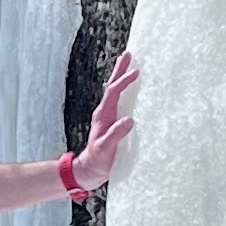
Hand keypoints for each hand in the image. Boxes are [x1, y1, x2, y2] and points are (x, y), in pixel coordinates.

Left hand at [67, 48, 140, 197]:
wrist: (89, 171)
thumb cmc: (97, 161)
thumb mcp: (105, 149)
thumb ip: (115, 135)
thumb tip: (129, 120)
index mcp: (103, 115)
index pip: (113, 93)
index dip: (124, 82)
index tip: (135, 73)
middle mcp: (105, 112)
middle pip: (112, 86)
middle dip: (119, 70)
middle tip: (128, 54)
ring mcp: (108, 117)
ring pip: (115, 92)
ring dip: (121, 77)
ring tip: (129, 64)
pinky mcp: (113, 122)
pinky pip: (119, 101)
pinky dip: (125, 90)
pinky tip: (132, 89)